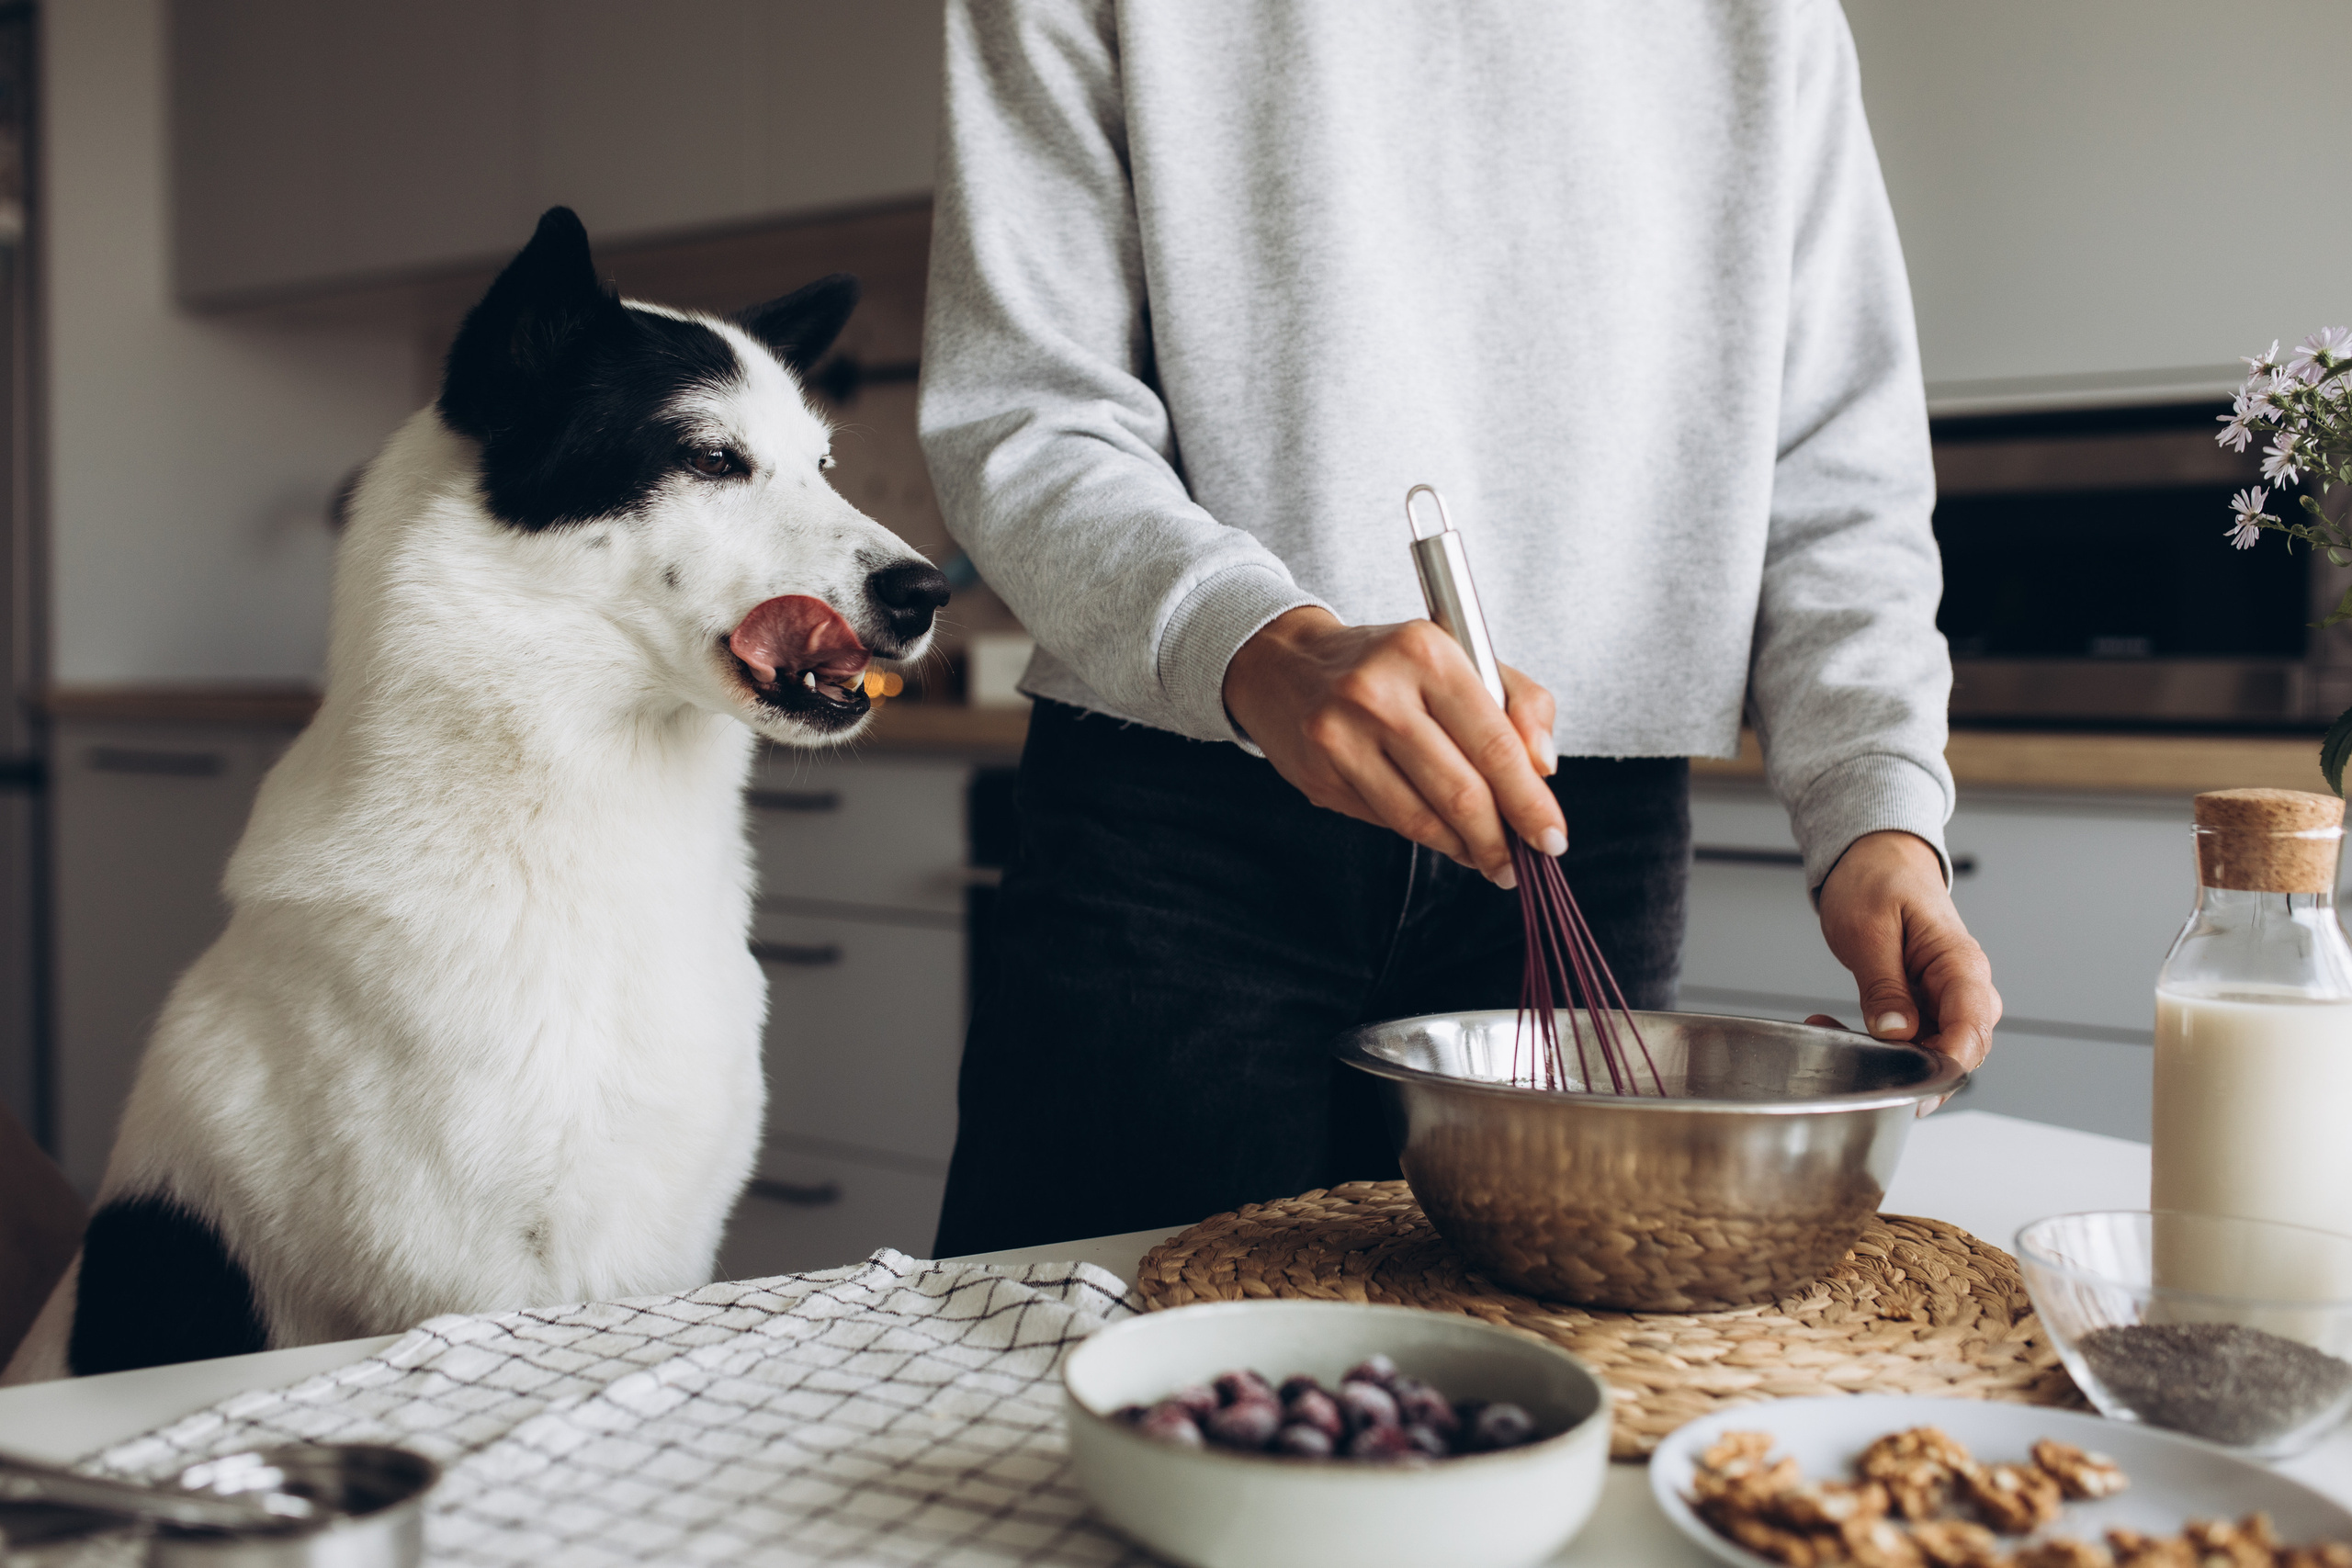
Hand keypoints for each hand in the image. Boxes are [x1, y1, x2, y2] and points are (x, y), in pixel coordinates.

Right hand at [1222, 607, 1564, 884]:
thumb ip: (1520, 701)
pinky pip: (1388, 821)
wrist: (1287, 664)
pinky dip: (1426, 836)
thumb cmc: (1390, 665)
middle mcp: (1377, 692)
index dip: (1530, 801)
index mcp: (1425, 653)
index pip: (1494, 743)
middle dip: (1500, 840)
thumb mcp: (1461, 656)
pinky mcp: (1319, 773)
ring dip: (1464, 849)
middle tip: (1520, 864)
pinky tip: (1444, 836)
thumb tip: (1544, 768)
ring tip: (1486, 856)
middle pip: (1460, 791)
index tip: (1552, 837)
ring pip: (1422, 819)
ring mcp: (1340, 735)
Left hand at [1811, 830, 1999, 1074]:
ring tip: (1830, 1031)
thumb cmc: (1877, 879)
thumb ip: (1885, 985)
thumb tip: (1898, 1033)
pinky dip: (1874, 1042)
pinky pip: (1909, 1038)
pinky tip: (1833, 1027)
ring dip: (1886, 1056)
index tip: (1910, 1082)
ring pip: (1932, 1050)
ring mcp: (1942, 998)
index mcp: (1960, 964)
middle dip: (1914, 1069)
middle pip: (1960, 1050)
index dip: (1946, 1063)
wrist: (1875, 855)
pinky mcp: (1921, 1003)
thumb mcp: (1869, 930)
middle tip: (1858, 1067)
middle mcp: (1961, 986)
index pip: (1973, 1028)